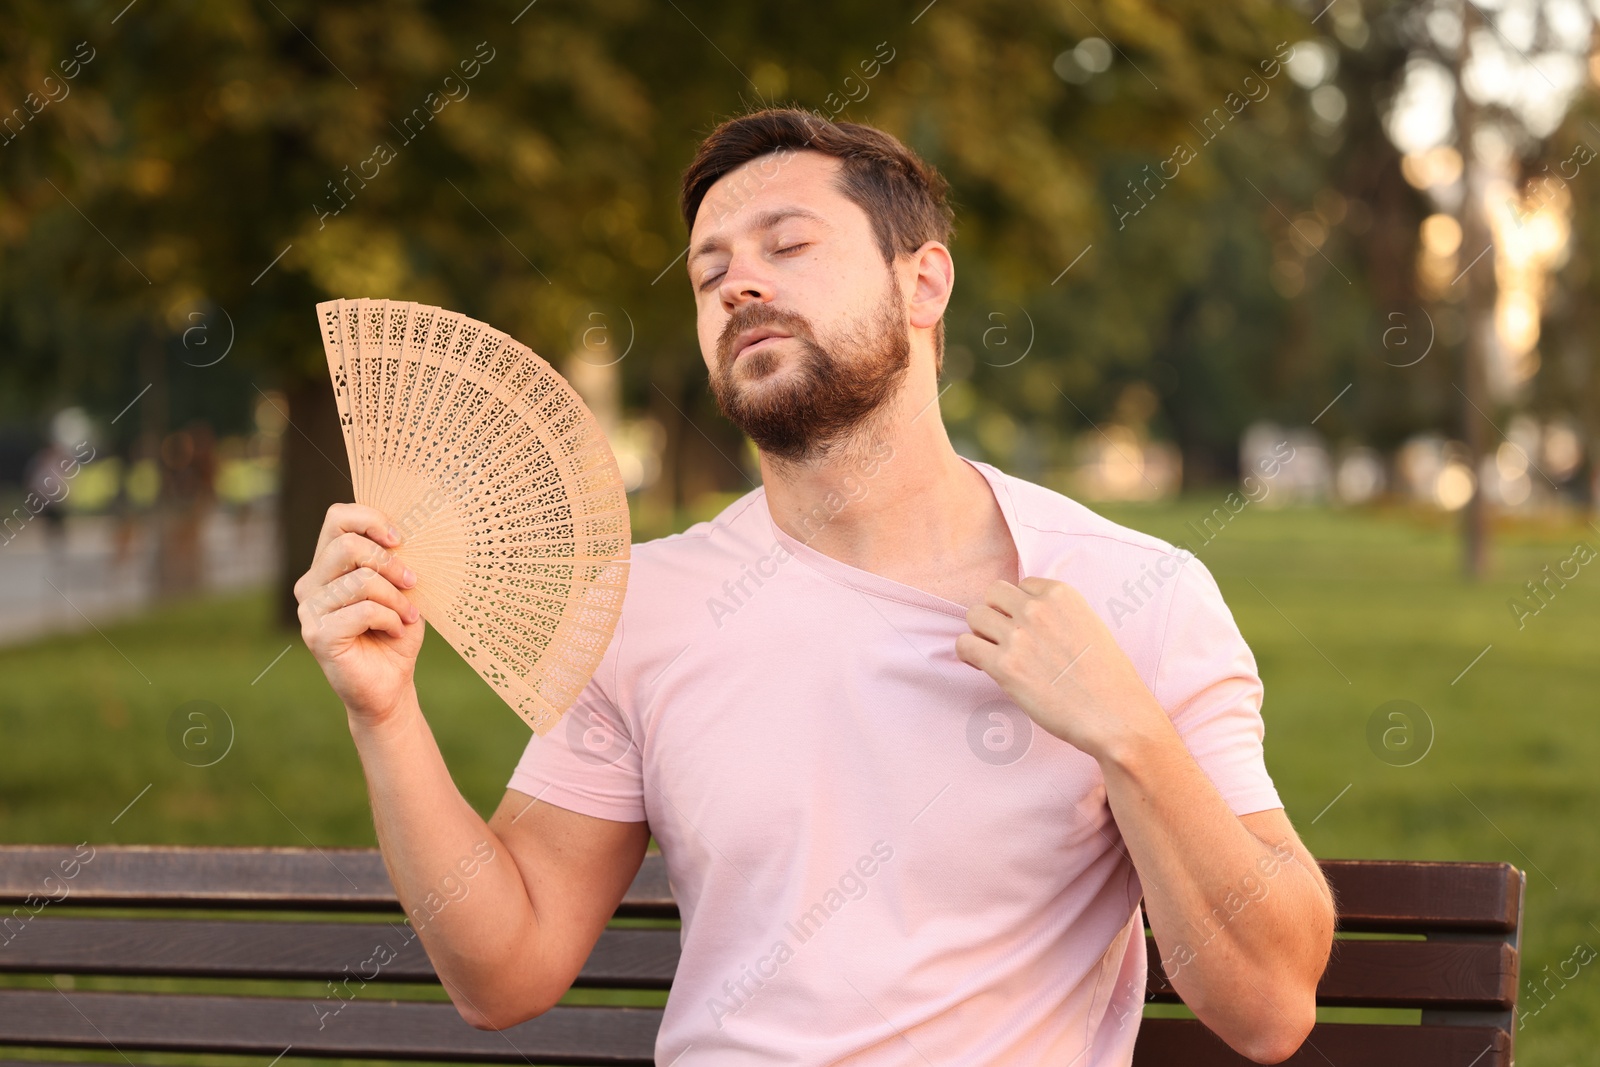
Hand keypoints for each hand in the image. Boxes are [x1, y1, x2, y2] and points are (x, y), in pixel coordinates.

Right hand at [294, 504, 424, 725]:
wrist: (390, 683)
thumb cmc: (396, 632)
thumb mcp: (401, 588)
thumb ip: (394, 559)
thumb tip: (401, 535)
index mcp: (328, 565)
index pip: (337, 518)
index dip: (370, 519)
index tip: (399, 540)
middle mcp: (311, 583)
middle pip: (347, 545)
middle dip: (390, 562)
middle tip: (412, 584)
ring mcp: (309, 609)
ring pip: (359, 580)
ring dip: (395, 597)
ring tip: (407, 616)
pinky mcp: (317, 634)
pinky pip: (362, 610)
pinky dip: (389, 618)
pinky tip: (394, 631)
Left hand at [955, 577, 1169, 760]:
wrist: (1116, 716)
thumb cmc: (1109, 679)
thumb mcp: (1090, 626)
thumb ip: (1059, 615)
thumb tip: (1033, 618)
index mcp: (1061, 594)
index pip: (1022, 585)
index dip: (1020, 607)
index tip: (1025, 627)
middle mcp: (1037, 608)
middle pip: (993, 594)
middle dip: (996, 614)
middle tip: (1004, 639)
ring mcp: (1019, 636)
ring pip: (975, 616)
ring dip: (980, 633)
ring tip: (992, 653)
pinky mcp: (1005, 666)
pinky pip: (965, 645)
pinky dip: (968, 654)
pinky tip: (982, 666)